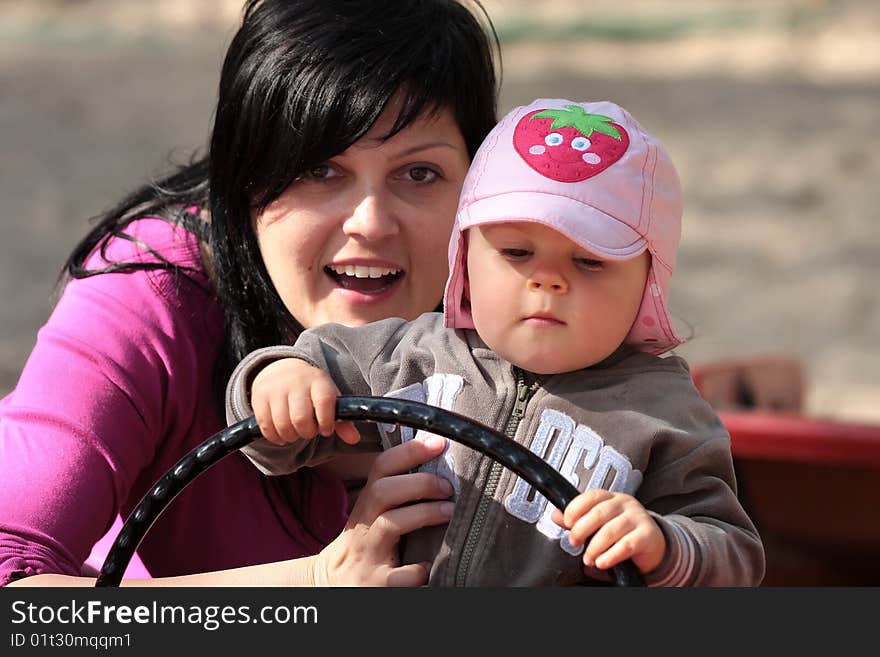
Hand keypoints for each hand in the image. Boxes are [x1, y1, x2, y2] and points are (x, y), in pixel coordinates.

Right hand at [251, 357, 359, 444]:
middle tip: (308, 430)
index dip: (326, 422)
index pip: (324, 402)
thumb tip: (354, 439)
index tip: (326, 430)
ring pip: (282, 425)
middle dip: (307, 432)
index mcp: (319, 381)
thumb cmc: (313, 391)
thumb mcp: (330, 399)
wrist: (283, 370)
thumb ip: (343, 421)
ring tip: (296, 432)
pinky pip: (266, 426)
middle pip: (300, 418)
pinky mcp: (260, 397)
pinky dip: (275, 437)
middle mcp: (296, 382)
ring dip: (291, 437)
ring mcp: (276, 388)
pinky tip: (282, 435)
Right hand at [309, 434, 454, 585]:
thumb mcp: (371, 516)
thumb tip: (436, 464)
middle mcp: (362, 527)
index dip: (409, 451)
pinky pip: (400, 575)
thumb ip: (395, 494)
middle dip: (420, 483)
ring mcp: (367, 555)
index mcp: (365, 505)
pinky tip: (431, 566)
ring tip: (450, 512)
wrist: (331, 586)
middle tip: (448, 487)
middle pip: (383, 492)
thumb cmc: (365, 545)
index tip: (439, 443)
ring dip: (424, 513)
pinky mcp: (375, 585)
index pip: (381, 468)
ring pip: (390, 524)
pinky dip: (420, 569)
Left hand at [551, 490, 664, 574]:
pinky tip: (602, 562)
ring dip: (594, 547)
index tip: (567, 522)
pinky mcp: (647, 536)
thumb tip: (556, 515)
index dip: (575, 508)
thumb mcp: (599, 522)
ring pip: (611, 530)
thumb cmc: (623, 531)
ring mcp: (637, 518)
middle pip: (599, 513)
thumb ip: (577, 519)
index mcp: (611, 498)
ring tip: (588, 559)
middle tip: (574, 542)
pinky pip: (626, 545)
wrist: (652, 543)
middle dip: (581, 529)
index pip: (591, 496)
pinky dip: (611, 556)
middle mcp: (624, 504)